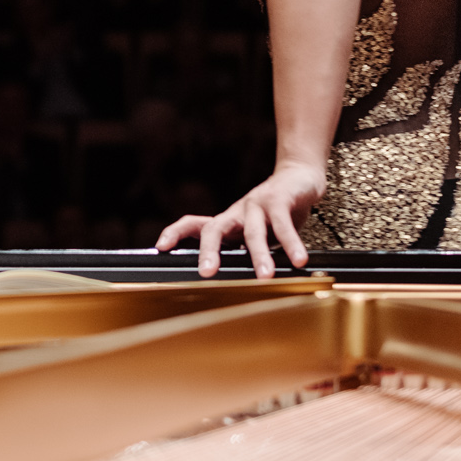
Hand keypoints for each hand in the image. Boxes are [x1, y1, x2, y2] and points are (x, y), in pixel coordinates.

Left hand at [154, 161, 325, 277]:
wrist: (299, 177)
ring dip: (259, 255)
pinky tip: (298, 260)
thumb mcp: (254, 233)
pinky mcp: (279, 199)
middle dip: (209, 251)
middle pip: (215, 228)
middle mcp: (237, 212)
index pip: (194, 224)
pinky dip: (291, 243)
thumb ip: (245, 252)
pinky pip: (283, 224)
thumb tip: (239, 284)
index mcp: (228, 221)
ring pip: (253, 231)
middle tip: (207, 273)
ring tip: (265, 276)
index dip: (175, 233)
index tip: (161, 247)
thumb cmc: (274, 211)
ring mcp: (257, 204)